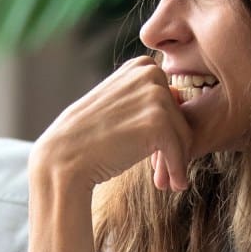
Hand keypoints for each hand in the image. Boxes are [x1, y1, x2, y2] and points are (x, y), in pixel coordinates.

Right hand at [30, 54, 194, 194]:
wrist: (65, 157)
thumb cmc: (89, 137)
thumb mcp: (118, 103)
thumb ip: (144, 96)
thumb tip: (179, 97)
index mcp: (141, 66)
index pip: (173, 101)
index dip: (167, 130)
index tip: (154, 153)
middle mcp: (150, 73)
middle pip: (182, 117)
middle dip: (174, 147)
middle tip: (160, 172)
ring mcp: (155, 95)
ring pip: (184, 135)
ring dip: (175, 162)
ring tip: (163, 180)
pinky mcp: (159, 122)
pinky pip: (180, 151)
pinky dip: (177, 171)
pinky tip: (171, 185)